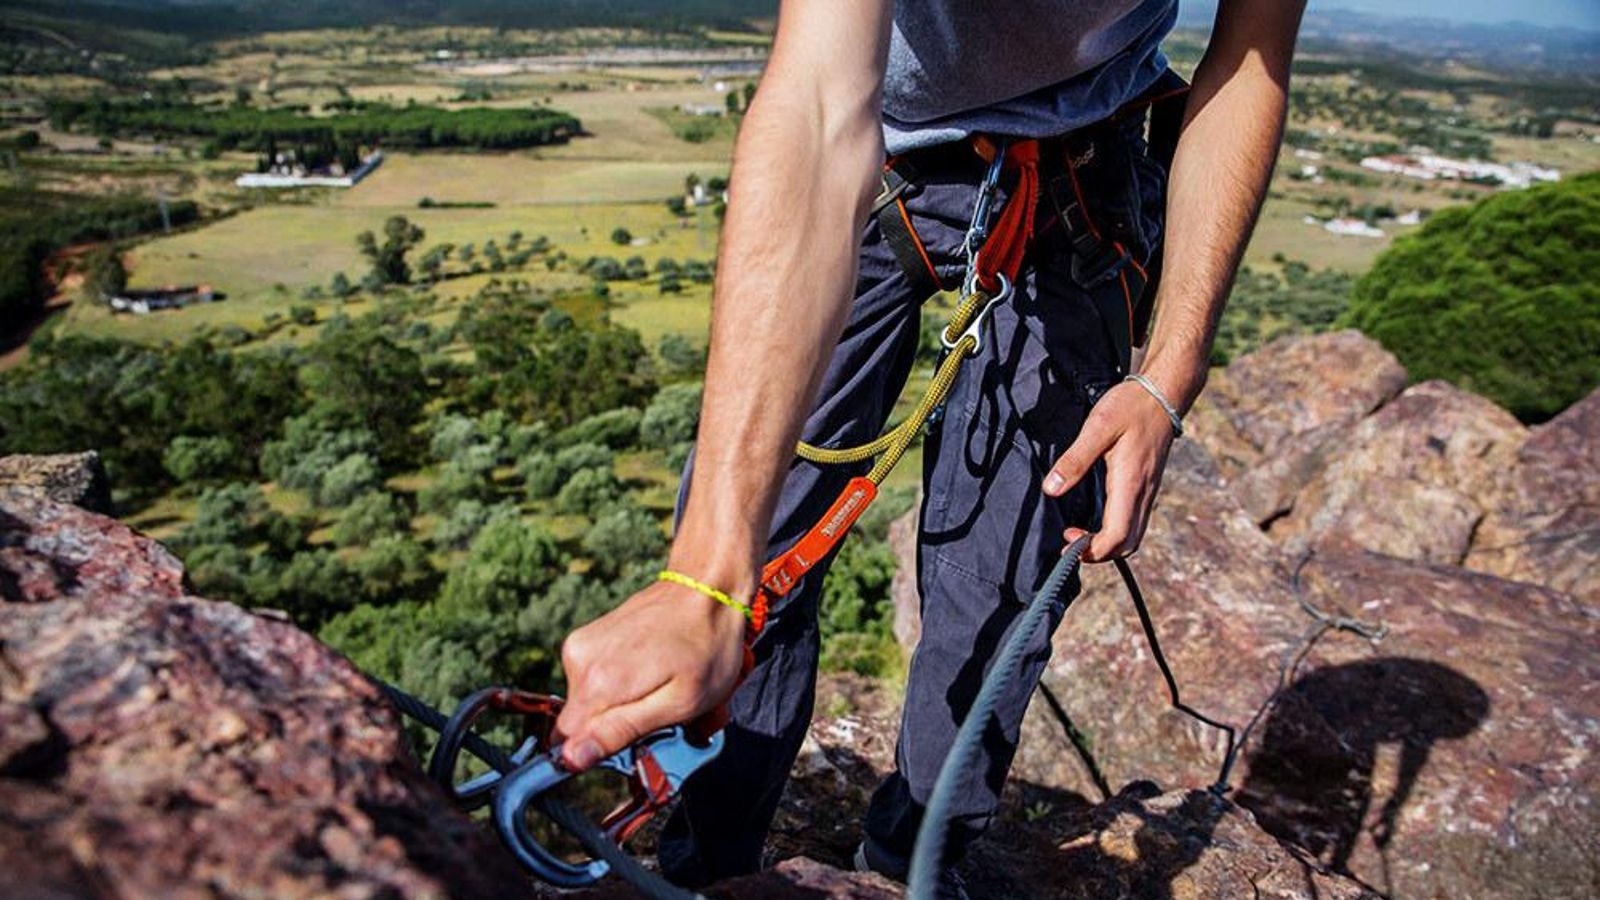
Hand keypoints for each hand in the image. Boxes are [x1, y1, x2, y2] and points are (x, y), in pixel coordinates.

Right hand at [554, 578, 749, 771]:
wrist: (706, 589)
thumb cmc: (705, 648)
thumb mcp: (678, 703)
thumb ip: (620, 732)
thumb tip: (571, 758)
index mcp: (597, 684)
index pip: (568, 746)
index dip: (601, 753)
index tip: (635, 740)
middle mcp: (578, 662)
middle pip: (579, 724)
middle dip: (613, 728)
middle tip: (657, 711)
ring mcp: (580, 645)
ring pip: (587, 702)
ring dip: (618, 705)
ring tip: (657, 686)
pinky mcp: (587, 636)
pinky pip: (592, 679)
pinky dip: (617, 683)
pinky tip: (647, 668)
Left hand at [1041, 378, 1179, 561]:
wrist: (1162, 395)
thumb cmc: (1130, 407)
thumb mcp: (1097, 427)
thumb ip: (1074, 460)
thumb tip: (1051, 489)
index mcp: (1130, 483)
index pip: (1117, 537)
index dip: (1092, 550)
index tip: (1067, 542)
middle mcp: (1143, 494)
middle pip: (1127, 545)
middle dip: (1099, 554)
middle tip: (1069, 544)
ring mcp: (1148, 492)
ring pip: (1133, 536)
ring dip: (1108, 545)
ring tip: (1079, 536)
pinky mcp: (1147, 487)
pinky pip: (1135, 522)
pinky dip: (1116, 532)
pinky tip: (1097, 521)